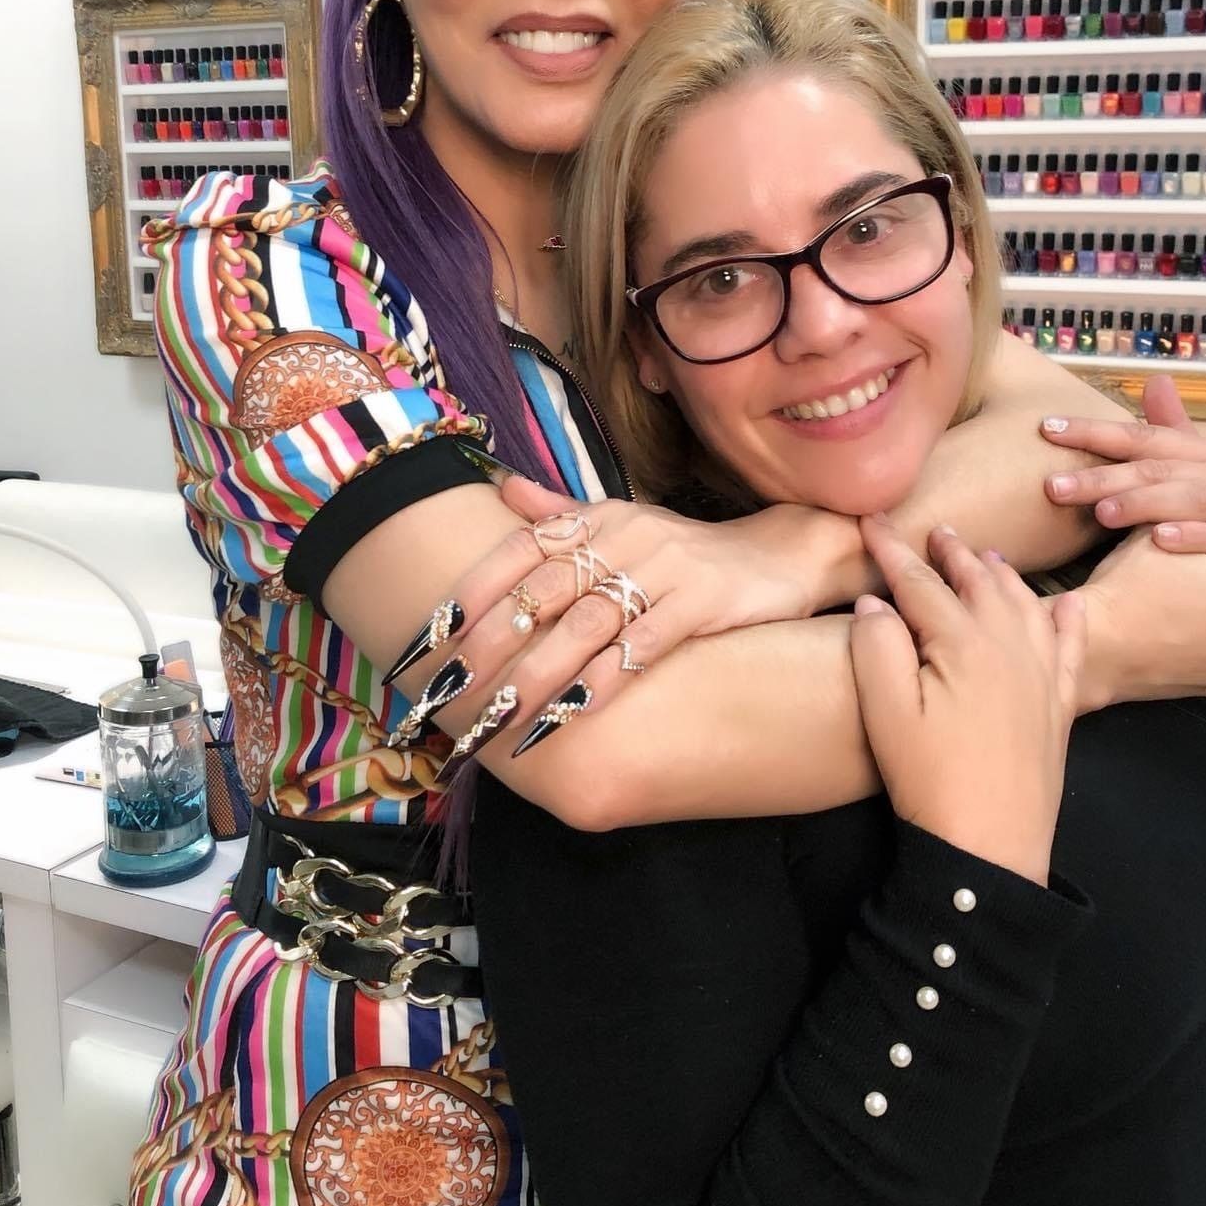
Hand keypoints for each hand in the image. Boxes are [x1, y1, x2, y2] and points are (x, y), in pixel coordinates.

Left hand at [383, 478, 840, 758]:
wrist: (778, 555)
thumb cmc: (684, 550)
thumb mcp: (621, 521)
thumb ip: (558, 510)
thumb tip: (499, 488)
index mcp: (595, 519)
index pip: (518, 549)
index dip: (471, 592)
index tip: (428, 638)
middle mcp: (622, 537)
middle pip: (541, 593)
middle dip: (489, 646)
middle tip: (445, 694)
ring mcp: (662, 569)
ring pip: (585, 624)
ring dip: (537, 674)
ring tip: (497, 717)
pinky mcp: (701, 604)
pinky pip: (643, 645)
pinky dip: (605, 679)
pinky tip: (572, 713)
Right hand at [851, 518, 1084, 884]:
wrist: (990, 849)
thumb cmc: (930, 781)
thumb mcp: (886, 713)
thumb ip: (876, 646)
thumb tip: (875, 600)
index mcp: (963, 643)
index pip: (921, 582)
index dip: (892, 550)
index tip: (870, 521)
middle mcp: (1010, 647)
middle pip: (980, 582)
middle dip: (953, 552)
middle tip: (933, 531)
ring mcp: (1041, 675)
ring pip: (1025, 604)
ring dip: (1002, 575)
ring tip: (985, 556)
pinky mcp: (1058, 707)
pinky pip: (1069, 646)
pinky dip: (1066, 618)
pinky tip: (1064, 603)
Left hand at [1038, 374, 1205, 552]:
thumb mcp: (1196, 455)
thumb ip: (1168, 425)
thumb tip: (1156, 380)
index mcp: (1192, 448)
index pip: (1135, 436)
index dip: (1091, 431)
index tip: (1046, 429)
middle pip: (1150, 470)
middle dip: (1100, 478)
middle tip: (1053, 488)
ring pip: (1184, 499)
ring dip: (1142, 504)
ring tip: (1102, 513)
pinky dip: (1194, 539)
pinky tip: (1160, 542)